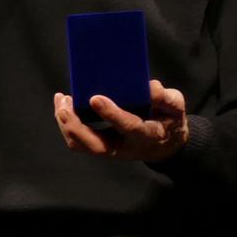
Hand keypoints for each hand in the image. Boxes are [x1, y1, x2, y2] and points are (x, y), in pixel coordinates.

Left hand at [53, 80, 188, 161]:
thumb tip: (150, 87)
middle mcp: (125, 147)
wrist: (166, 143)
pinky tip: (64, 106)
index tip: (95, 98)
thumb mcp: (175, 107)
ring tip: (61, 100)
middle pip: (96, 145)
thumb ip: (166, 98)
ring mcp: (111, 149)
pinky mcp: (101, 146)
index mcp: (146, 135)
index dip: (111, 114)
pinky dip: (67, 125)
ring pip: (82, 145)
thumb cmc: (169, 121)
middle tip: (65, 102)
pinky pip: (79, 141)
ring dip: (67, 124)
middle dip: (76, 125)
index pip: (128, 126)